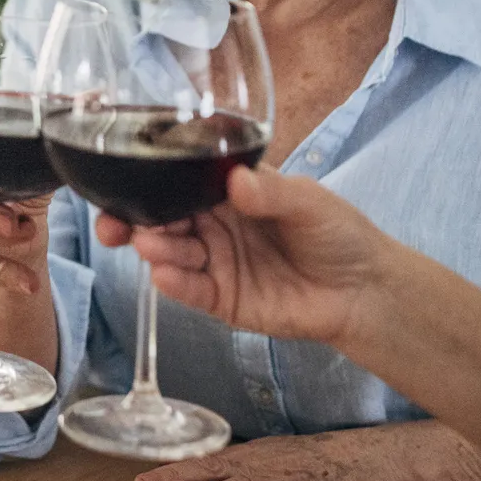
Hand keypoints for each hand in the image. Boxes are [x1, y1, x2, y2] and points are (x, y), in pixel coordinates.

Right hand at [95, 164, 406, 348]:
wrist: (364, 292)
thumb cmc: (339, 235)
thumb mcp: (309, 202)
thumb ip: (272, 192)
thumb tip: (236, 181)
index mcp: (227, 191)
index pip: (178, 183)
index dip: (147, 184)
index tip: (122, 184)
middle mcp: (213, 224)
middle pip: (161, 219)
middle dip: (133, 221)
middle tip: (116, 225)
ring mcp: (214, 262)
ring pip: (169, 253)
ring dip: (154, 248)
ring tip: (151, 246)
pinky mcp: (220, 298)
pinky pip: (189, 289)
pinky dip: (173, 282)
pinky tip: (164, 274)